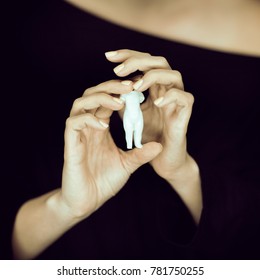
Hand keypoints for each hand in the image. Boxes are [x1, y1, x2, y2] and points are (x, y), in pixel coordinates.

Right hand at [60, 80, 162, 217]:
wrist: (87, 201)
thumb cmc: (104, 182)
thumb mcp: (127, 165)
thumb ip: (140, 154)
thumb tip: (159, 146)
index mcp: (100, 128)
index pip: (108, 101)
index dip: (120, 91)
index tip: (138, 88)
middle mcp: (88, 127)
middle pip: (93, 94)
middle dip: (110, 87)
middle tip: (130, 85)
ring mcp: (78, 134)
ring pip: (81, 103)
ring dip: (100, 98)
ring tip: (119, 101)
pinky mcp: (70, 144)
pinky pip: (74, 123)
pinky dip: (88, 119)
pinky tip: (104, 125)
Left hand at [105, 49, 195, 183]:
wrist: (164, 158)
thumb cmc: (150, 136)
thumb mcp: (133, 115)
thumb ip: (125, 100)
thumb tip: (112, 86)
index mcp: (156, 87)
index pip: (145, 62)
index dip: (127, 55)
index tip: (108, 56)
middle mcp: (168, 89)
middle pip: (158, 61)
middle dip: (137, 61)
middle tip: (118, 70)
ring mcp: (179, 100)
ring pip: (173, 75)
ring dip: (152, 77)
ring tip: (135, 86)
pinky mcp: (186, 113)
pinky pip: (184, 97)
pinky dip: (170, 96)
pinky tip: (155, 103)